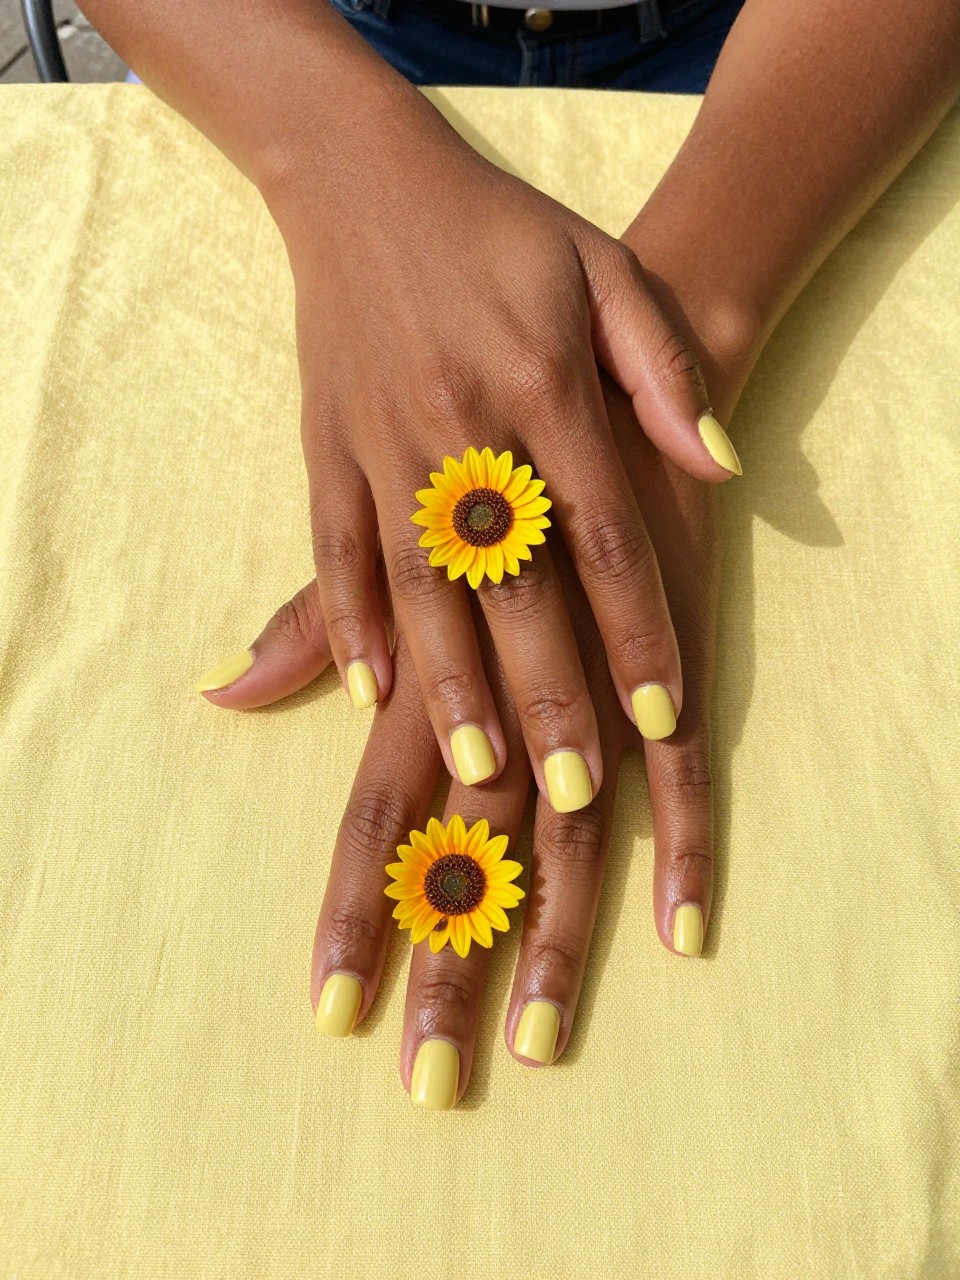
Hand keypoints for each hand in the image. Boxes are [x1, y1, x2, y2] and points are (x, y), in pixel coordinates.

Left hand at [202, 374, 722, 1102]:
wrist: (588, 369)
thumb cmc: (474, 463)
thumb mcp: (375, 534)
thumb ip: (310, 626)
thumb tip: (220, 691)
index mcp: (421, 669)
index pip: (373, 816)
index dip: (353, 914)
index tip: (331, 1010)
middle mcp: (500, 691)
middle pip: (464, 851)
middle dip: (446, 966)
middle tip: (429, 1080)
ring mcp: (590, 681)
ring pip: (568, 833)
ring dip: (557, 940)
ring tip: (541, 1044)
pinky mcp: (668, 659)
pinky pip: (681, 771)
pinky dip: (681, 848)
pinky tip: (684, 929)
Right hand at [259, 89, 740, 816]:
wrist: (365, 185)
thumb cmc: (504, 235)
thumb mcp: (607, 271)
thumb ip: (666, 369)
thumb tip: (718, 465)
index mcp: (545, 384)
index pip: (603, 533)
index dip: (636, 630)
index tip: (665, 717)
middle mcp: (464, 425)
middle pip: (514, 583)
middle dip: (548, 691)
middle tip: (572, 793)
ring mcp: (386, 442)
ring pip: (421, 585)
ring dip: (450, 684)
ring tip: (477, 770)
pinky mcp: (327, 449)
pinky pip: (335, 550)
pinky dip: (351, 623)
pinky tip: (371, 692)